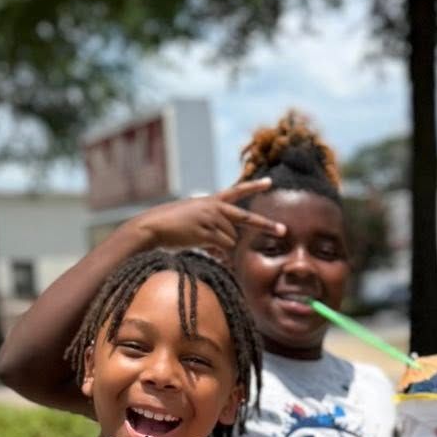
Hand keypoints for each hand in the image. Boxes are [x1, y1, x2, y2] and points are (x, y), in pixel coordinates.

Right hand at [130, 179, 284, 261]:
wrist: (153, 226)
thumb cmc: (171, 227)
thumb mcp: (194, 222)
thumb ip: (212, 231)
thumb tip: (224, 251)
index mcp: (211, 200)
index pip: (237, 191)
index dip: (254, 186)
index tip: (270, 182)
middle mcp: (214, 207)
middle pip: (245, 217)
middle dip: (265, 225)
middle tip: (283, 230)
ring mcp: (210, 219)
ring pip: (231, 239)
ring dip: (223, 247)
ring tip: (202, 243)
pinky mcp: (206, 232)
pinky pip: (223, 247)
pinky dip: (222, 255)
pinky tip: (209, 252)